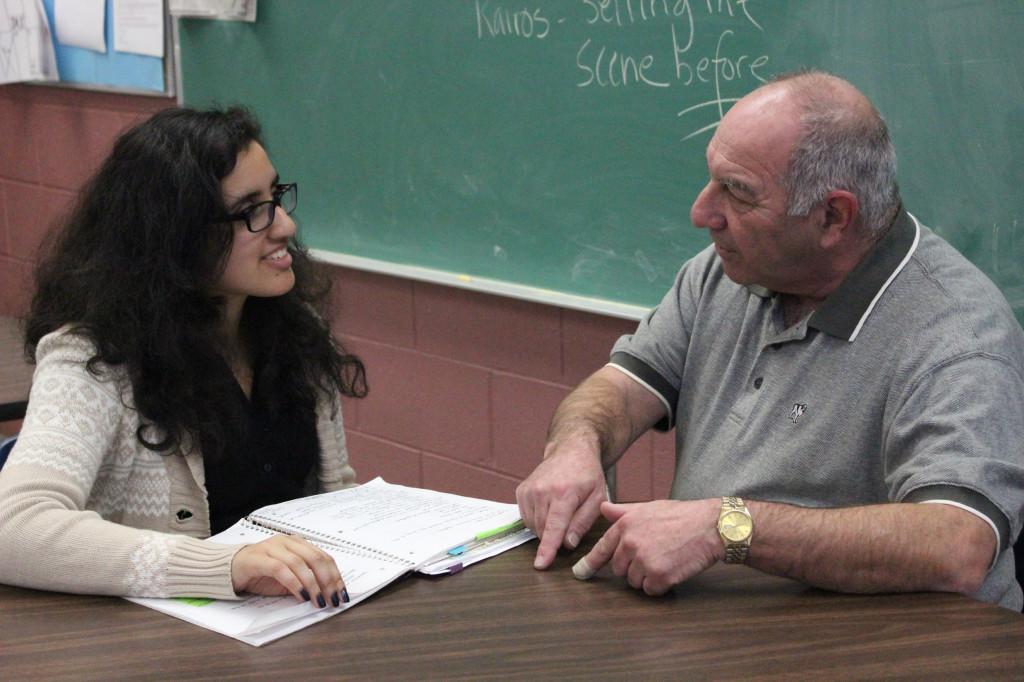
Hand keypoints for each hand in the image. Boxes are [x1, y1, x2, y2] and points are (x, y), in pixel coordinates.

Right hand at [231, 534, 347, 607]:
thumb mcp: (288, 579)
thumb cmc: (261, 574)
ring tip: (319, 601)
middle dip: (328, 581)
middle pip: (316, 559)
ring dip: (313, 585)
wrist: (230, 569)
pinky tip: (301, 596)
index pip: (324, 557)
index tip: (342, 594)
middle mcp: (288, 542)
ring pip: (300, 563)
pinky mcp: (259, 558)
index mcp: (298, 544)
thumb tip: (326, 595)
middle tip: (332, 599)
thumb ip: (305, 581)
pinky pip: (281, 569)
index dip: (335, 576)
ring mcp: (273, 548)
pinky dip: (294, 583)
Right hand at [516, 439, 606, 569]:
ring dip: (547, 529)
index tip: (540, 564)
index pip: (554, 527)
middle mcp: (542, 490)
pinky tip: (549, 508)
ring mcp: (529, 490)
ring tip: (561, 511)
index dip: (547, 548)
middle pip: (543, 530)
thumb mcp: (597, 498)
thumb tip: (568, 544)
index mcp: (564, 493)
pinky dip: (538, 520)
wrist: (570, 450)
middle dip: (555, 537)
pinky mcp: (521, 491)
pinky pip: (526, 519)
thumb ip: (583, 522)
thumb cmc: (587, 475)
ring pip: (533, 526)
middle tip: (570, 523)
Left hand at [576, 499, 721, 594]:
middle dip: (632, 567)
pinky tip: (672, 570)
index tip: (580, 573)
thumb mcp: (649, 507)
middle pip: (618, 569)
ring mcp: (644, 560)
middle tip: (653, 555)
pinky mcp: (659, 576)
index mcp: (625, 525)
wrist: (709, 526)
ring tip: (664, 560)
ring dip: (647, 577)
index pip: (602, 549)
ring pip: (634, 582)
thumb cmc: (681, 516)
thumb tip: (604, 508)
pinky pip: (650, 590)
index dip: (589, 563)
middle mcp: (630, 543)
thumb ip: (623, 512)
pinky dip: (660, 586)